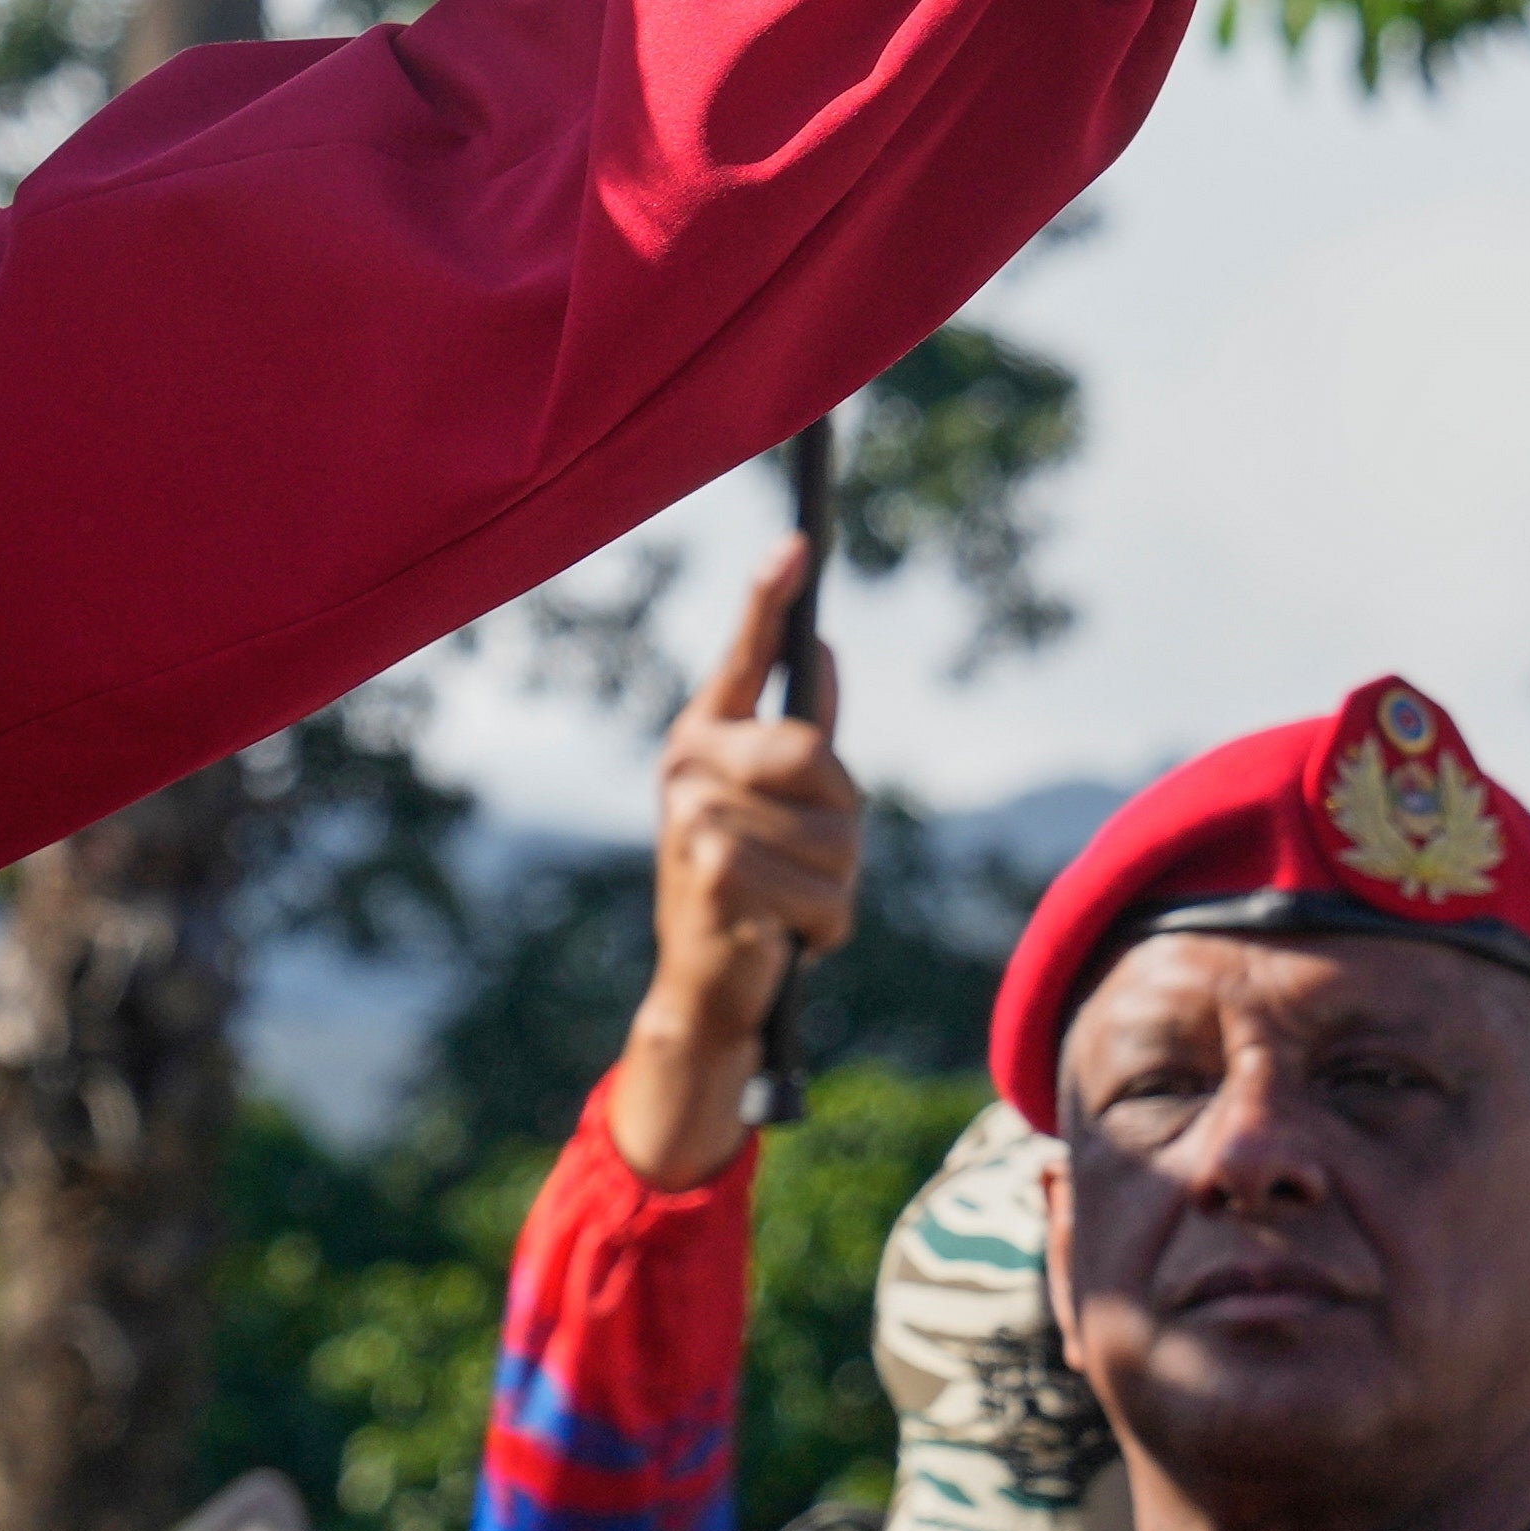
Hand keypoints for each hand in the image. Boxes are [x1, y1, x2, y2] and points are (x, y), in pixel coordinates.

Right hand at [614, 548, 867, 1190]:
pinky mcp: (714, 878)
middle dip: (840, 813)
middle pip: (812, 755)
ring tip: (798, 902)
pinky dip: (828, 925)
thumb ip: (795, 734)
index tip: (796, 542)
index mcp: (703, 736)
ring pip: (833, 833)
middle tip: (819, 854)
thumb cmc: (745, 886)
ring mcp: (694, 820)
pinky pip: (824, 891)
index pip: (745, 656)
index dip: (768, 599)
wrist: (701, 988)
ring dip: (838, 883)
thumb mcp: (771, 807)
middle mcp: (689, 767)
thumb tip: (821, 651)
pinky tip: (792, 937)